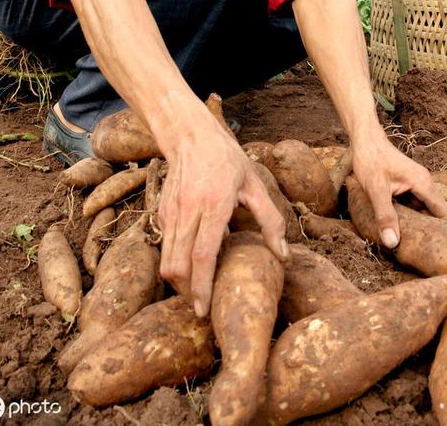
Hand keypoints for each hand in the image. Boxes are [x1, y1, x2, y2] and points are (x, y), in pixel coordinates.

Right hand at [157, 109, 287, 315]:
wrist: (191, 135)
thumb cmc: (228, 160)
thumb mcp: (256, 184)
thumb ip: (271, 221)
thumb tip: (284, 256)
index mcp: (214, 204)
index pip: (203, 255)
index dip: (202, 287)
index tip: (204, 310)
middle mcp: (188, 210)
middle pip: (178, 265)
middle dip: (187, 292)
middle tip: (203, 307)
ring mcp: (171, 212)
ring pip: (166, 260)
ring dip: (179, 281)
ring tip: (196, 292)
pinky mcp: (162, 211)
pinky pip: (164, 246)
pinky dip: (175, 262)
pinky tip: (191, 264)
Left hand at [352, 130, 446, 248]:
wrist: (364, 138)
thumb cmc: (371, 159)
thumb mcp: (376, 189)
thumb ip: (385, 215)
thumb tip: (393, 243)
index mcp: (423, 183)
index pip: (444, 213)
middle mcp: (425, 183)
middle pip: (435, 213)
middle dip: (433, 232)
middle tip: (430, 256)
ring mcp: (416, 184)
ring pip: (423, 209)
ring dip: (420, 224)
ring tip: (418, 247)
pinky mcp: (407, 185)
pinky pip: (414, 204)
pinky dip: (410, 216)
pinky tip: (402, 229)